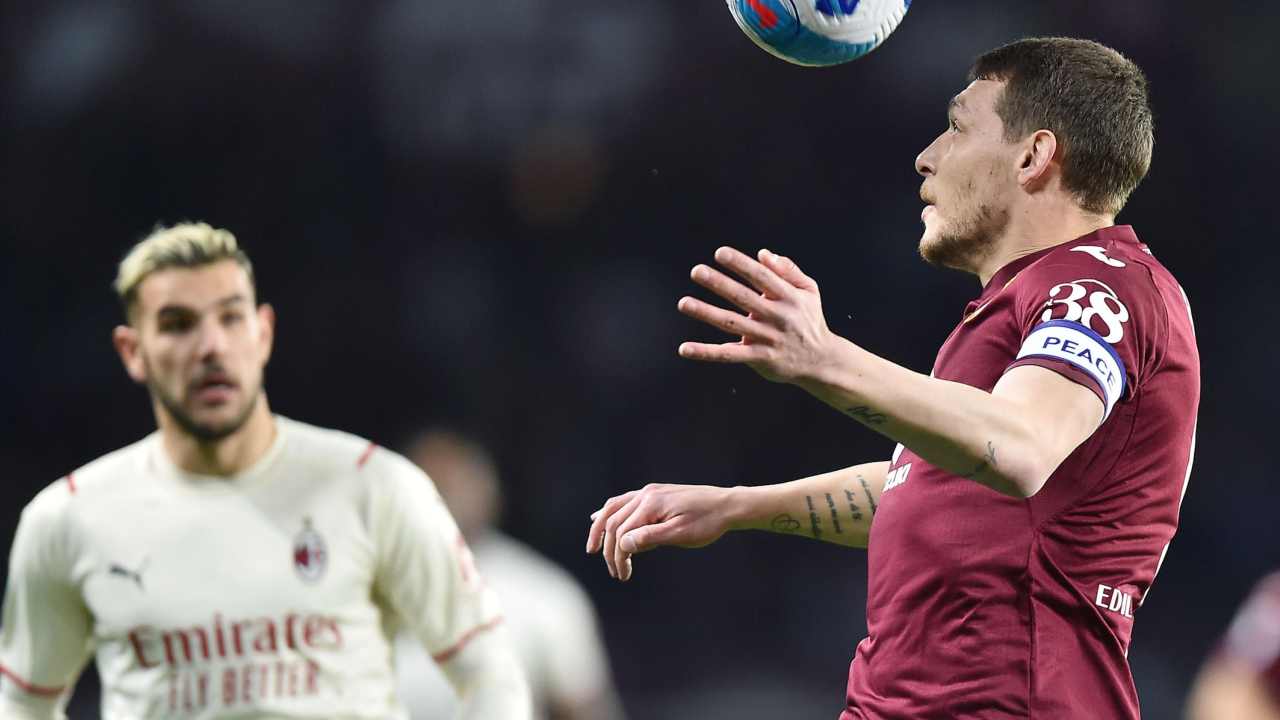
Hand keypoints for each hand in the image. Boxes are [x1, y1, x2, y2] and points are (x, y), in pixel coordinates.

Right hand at [585, 484, 737, 581]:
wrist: (727, 506)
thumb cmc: (707, 523)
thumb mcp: (680, 534)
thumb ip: (650, 538)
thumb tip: (622, 545)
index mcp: (650, 504)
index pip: (622, 532)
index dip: (618, 556)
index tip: (623, 576)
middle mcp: (645, 494)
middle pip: (613, 521)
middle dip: (610, 549)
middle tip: (616, 572)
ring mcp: (648, 492)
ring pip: (613, 508)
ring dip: (601, 528)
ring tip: (593, 548)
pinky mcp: (654, 494)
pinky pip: (623, 502)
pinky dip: (609, 513)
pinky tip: (599, 518)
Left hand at [677, 247, 834, 383]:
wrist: (821, 361)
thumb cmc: (810, 320)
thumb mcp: (809, 291)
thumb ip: (788, 270)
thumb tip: (763, 253)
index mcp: (789, 297)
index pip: (761, 276)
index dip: (741, 264)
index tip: (720, 253)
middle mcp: (777, 316)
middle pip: (743, 297)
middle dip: (719, 283)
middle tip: (696, 271)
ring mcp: (767, 338)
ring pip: (732, 324)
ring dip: (706, 313)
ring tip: (684, 303)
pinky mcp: (759, 358)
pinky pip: (729, 355)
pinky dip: (706, 352)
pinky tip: (685, 348)